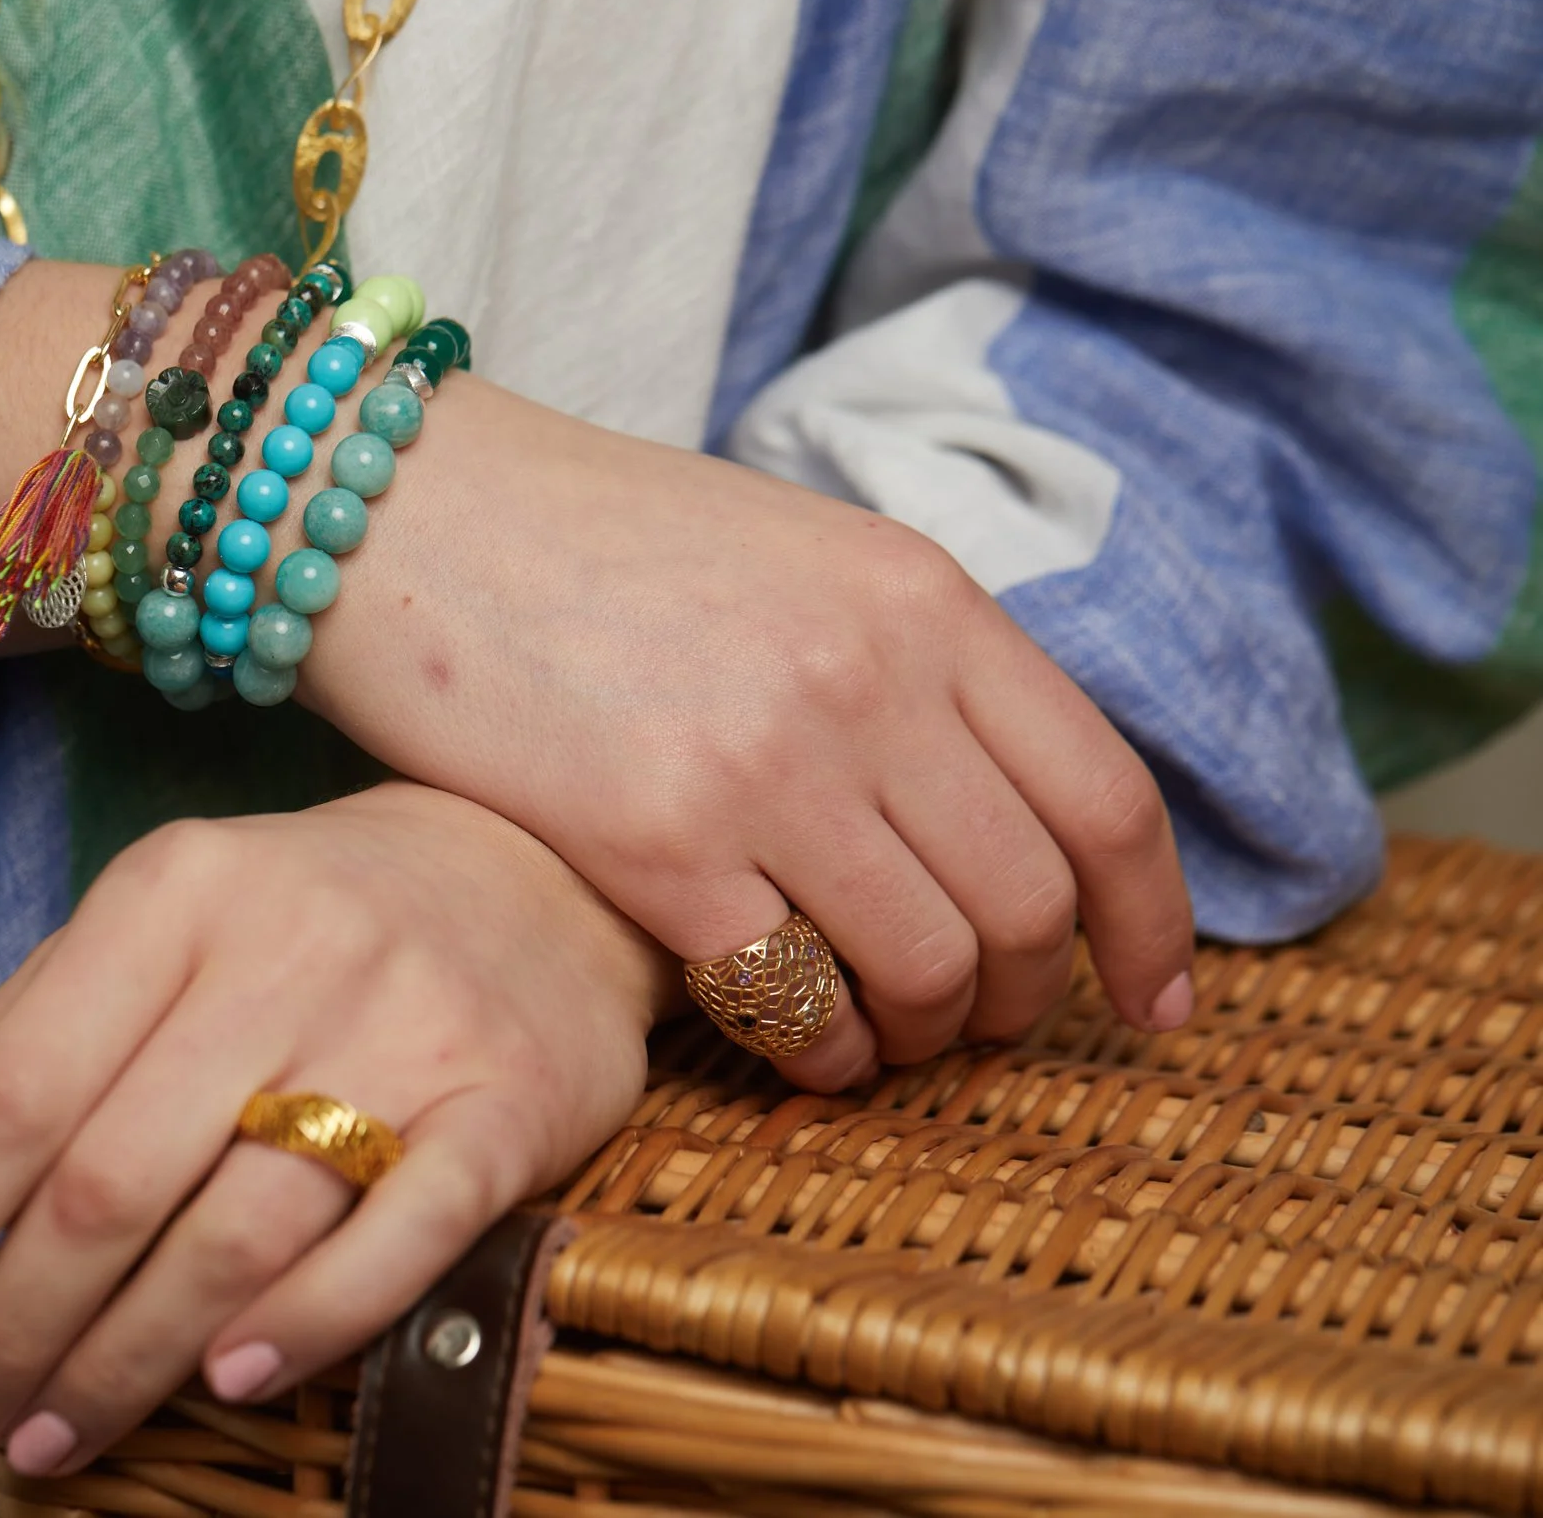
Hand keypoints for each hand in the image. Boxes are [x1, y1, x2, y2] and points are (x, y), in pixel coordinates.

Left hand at [0, 783, 667, 1477]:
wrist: (536, 871)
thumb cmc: (302, 920)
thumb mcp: (157, 921)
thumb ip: (30, 1022)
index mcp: (172, 894)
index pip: (9, 1094)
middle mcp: (284, 950)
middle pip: (108, 1182)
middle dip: (8, 1327)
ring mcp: (404, 1031)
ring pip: (235, 1231)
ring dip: (125, 1360)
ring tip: (50, 1434)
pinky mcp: (507, 1106)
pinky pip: (394, 1242)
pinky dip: (303, 1325)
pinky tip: (222, 1381)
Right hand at [300, 381, 1194, 1089]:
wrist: (407, 509)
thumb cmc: (592, 539)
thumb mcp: (798, 555)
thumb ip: (912, 664)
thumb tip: (1000, 813)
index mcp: (921, 596)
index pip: (1106, 796)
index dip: (1153, 925)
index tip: (1152, 1002)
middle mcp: (865, 677)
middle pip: (1027, 902)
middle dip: (1022, 999)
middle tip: (977, 1025)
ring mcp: (763, 761)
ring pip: (926, 965)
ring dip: (921, 1035)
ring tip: (878, 1038)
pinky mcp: (653, 839)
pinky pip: (789, 997)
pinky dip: (818, 1050)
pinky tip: (796, 1046)